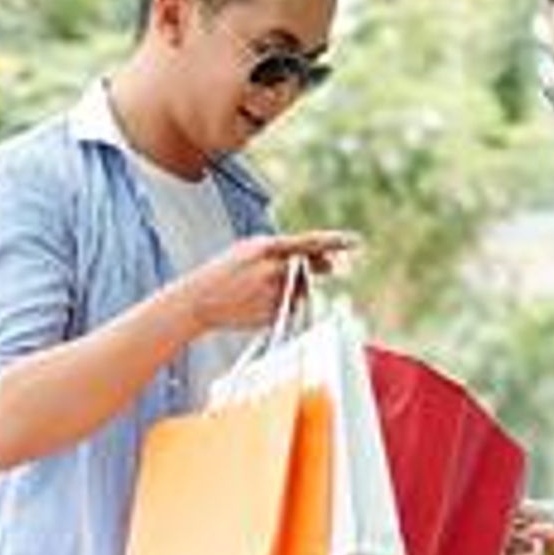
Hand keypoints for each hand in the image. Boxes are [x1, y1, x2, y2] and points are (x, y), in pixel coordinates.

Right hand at [173, 231, 358, 335]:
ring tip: (258, 288)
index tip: (355, 240)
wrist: (198, 300)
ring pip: (300, 291)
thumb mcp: (250, 251)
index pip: (308, 243)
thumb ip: (286, 252)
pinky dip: (280, 305)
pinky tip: (255, 302)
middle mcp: (273, 270)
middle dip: (317, 269)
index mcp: (265, 248)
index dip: (334, 242)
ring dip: (291, 288)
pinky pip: (289, 308)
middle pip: (309, 270)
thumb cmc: (225, 272)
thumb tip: (325, 259)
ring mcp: (274, 293)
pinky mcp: (274, 313)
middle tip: (315, 267)